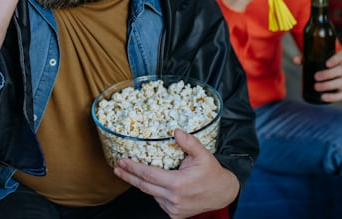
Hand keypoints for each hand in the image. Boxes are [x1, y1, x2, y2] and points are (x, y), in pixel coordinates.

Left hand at [114, 129, 238, 218]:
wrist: (223, 193)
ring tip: (132, 173)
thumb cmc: (212, 173)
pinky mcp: (175, 214)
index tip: (123, 161)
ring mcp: (174, 208)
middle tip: (118, 168)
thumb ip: (189, 142)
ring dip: (142, 183)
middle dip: (129, 176)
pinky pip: (159, 201)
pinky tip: (155, 184)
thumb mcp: (203, 154)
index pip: (148, 175)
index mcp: (178, 184)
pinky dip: (155, 192)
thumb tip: (176, 131)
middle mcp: (174, 198)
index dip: (133, 168)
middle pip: (144, 186)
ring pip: (151, 194)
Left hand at [294, 49, 341, 101]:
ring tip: (316, 87)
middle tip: (316, 77)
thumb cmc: (318, 66)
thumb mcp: (311, 61)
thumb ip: (303, 59)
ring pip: (340, 82)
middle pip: (341, 70)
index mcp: (338, 59)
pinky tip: (323, 97)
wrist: (324, 76)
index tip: (326, 64)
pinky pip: (341, 95)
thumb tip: (295, 60)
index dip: (336, 59)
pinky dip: (333, 97)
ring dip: (328, 85)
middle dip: (328, 74)